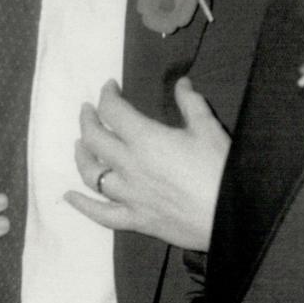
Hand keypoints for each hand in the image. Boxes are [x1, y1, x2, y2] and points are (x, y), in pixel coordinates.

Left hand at [64, 77, 230, 250]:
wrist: (233, 215)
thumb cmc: (221, 169)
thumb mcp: (208, 128)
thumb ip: (190, 103)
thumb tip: (181, 83)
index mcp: (145, 139)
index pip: (113, 111)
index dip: (107, 95)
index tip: (110, 87)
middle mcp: (129, 166)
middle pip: (94, 139)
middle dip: (88, 120)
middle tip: (89, 110)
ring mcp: (129, 195)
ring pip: (91, 174)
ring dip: (82, 156)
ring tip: (80, 144)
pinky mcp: (136, 219)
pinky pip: (101, 214)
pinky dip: (82, 205)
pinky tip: (70, 196)